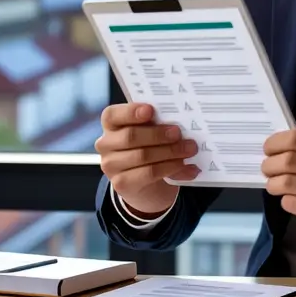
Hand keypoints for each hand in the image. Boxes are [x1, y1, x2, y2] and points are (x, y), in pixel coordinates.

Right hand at [95, 103, 199, 217]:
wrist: (146, 185)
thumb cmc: (149, 149)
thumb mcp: (151, 134)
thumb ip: (159, 125)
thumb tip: (185, 126)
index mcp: (111, 124)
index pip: (113, 115)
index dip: (131, 112)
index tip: (151, 110)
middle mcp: (105, 144)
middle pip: (131, 136)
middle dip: (158, 134)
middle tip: (178, 133)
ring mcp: (110, 165)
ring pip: (142, 155)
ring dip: (170, 152)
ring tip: (189, 149)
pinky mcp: (121, 183)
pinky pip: (149, 173)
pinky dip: (171, 167)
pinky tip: (185, 165)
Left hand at [261, 129, 295, 242]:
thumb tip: (281, 149)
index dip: (275, 143)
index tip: (268, 149)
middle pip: (286, 161)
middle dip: (269, 165)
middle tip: (267, 169)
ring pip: (284, 183)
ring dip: (272, 184)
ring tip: (275, 185)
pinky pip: (290, 203)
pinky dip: (285, 200)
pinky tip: (292, 200)